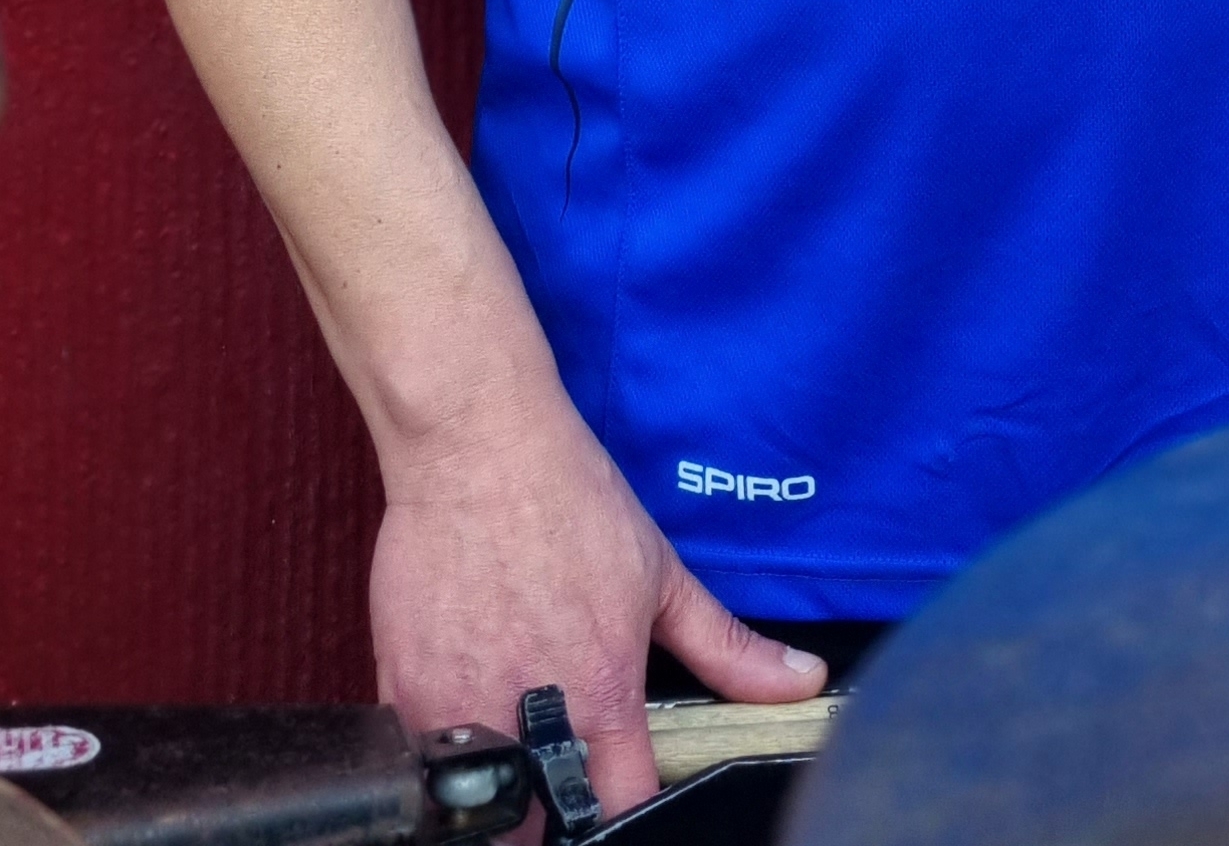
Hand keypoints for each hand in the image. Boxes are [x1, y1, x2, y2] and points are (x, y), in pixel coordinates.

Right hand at [370, 382, 826, 816]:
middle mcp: (531, 716)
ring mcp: (458, 709)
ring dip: (499, 783)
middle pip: (541, 828)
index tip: (620, 789)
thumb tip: (804, 683)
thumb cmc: (568, 498)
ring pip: (477, 806)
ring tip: (513, 739)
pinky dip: (441, 745)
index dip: (627, 808)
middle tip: (559, 772)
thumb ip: (728, 648)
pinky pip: (418, 756)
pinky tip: (462, 702)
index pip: (624, 809)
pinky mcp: (402, 689)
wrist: (477, 442)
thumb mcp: (661, 572)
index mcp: (604, 695)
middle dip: (553, 814)